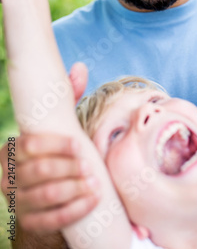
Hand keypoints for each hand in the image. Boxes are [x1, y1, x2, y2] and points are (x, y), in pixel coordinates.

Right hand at [0, 63, 94, 233]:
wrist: (46, 190)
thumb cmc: (54, 150)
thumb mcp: (57, 125)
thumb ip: (66, 98)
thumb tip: (80, 68)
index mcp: (12, 149)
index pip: (30, 145)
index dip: (56, 145)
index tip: (79, 145)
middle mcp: (8, 175)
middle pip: (39, 171)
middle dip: (68, 168)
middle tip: (90, 166)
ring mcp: (16, 200)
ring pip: (44, 196)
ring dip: (73, 189)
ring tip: (96, 183)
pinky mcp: (29, 221)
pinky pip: (49, 219)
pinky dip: (73, 210)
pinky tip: (92, 201)